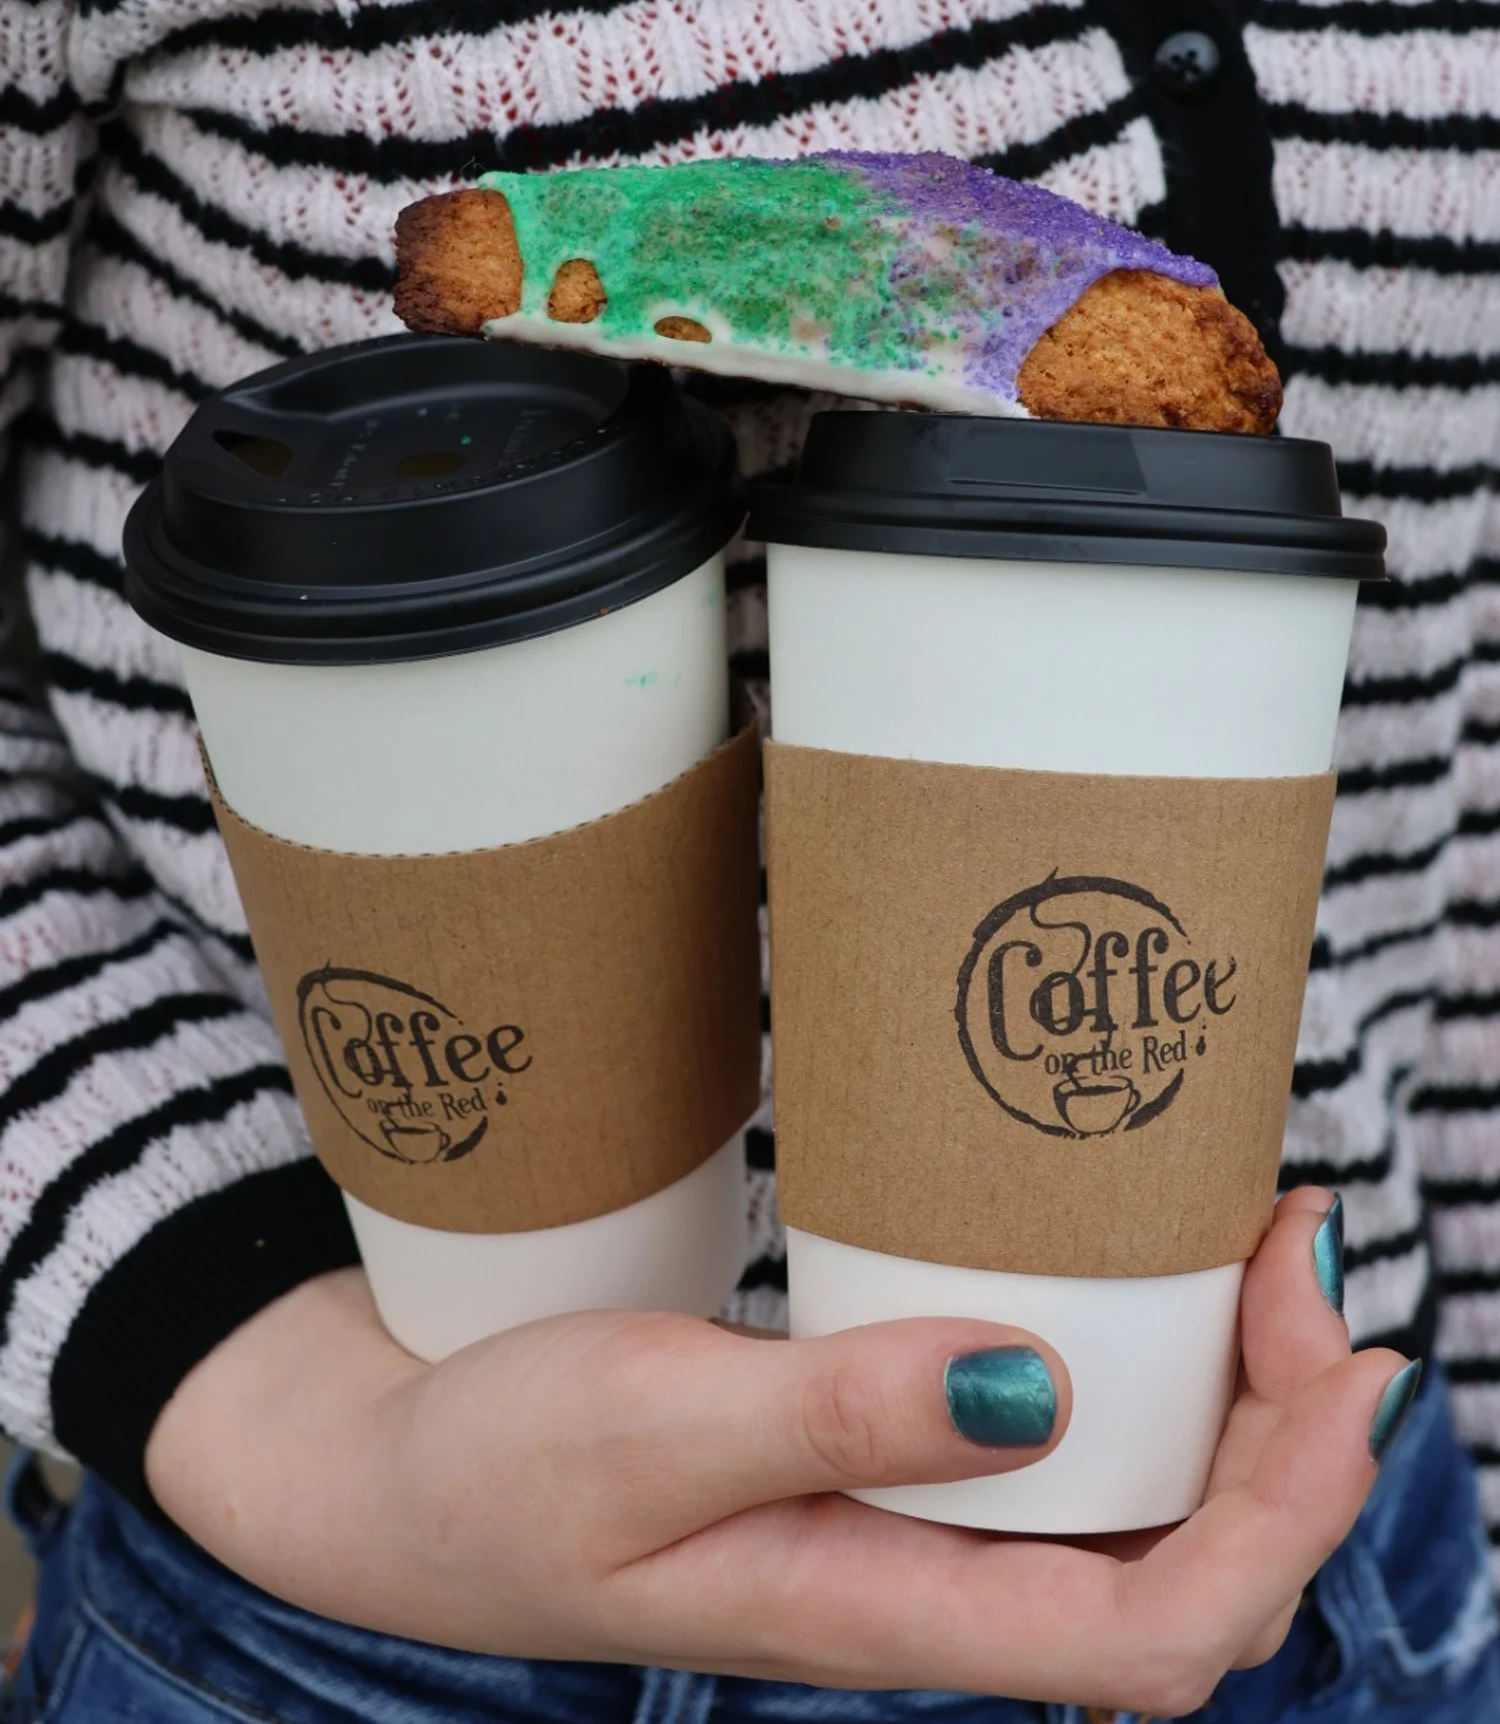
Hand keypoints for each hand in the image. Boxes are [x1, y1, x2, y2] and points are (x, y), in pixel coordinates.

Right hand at [147, 1187, 1397, 1714]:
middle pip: (1192, 1575)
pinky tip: (1127, 1278)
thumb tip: (1042, 1389)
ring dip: (1232, 1400)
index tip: (1334, 1351)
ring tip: (1253, 1248)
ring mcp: (908, 1532)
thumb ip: (839, 1415)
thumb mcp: (651, 1429)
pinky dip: (1136, 1368)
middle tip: (1300, 1252)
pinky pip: (1056, 1447)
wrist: (400, 1478)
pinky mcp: (877, 1464)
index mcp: (887, 1615)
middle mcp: (929, 1591)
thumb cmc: (504, 1467)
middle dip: (1293, 1436)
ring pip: (1141, 1512)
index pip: (1162, 1638)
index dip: (1288, 1517)